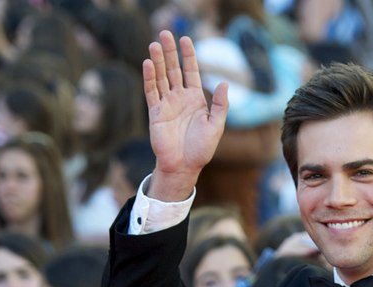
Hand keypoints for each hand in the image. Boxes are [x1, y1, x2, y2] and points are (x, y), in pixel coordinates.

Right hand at [144, 31, 228, 193]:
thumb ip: (220, 105)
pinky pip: (151, 91)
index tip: (185, 39)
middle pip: (173, 69)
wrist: (183, 167)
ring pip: (161, 77)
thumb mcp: (216, 127)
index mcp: (195, 99)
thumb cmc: (201, 150)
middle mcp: (180, 98)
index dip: (188, 55)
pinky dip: (149, 78)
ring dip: (157, 61)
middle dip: (169, 52)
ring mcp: (167, 104)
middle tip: (165, 33)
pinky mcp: (155, 112)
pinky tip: (148, 64)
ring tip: (154, 44)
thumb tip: (224, 83)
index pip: (191, 71)